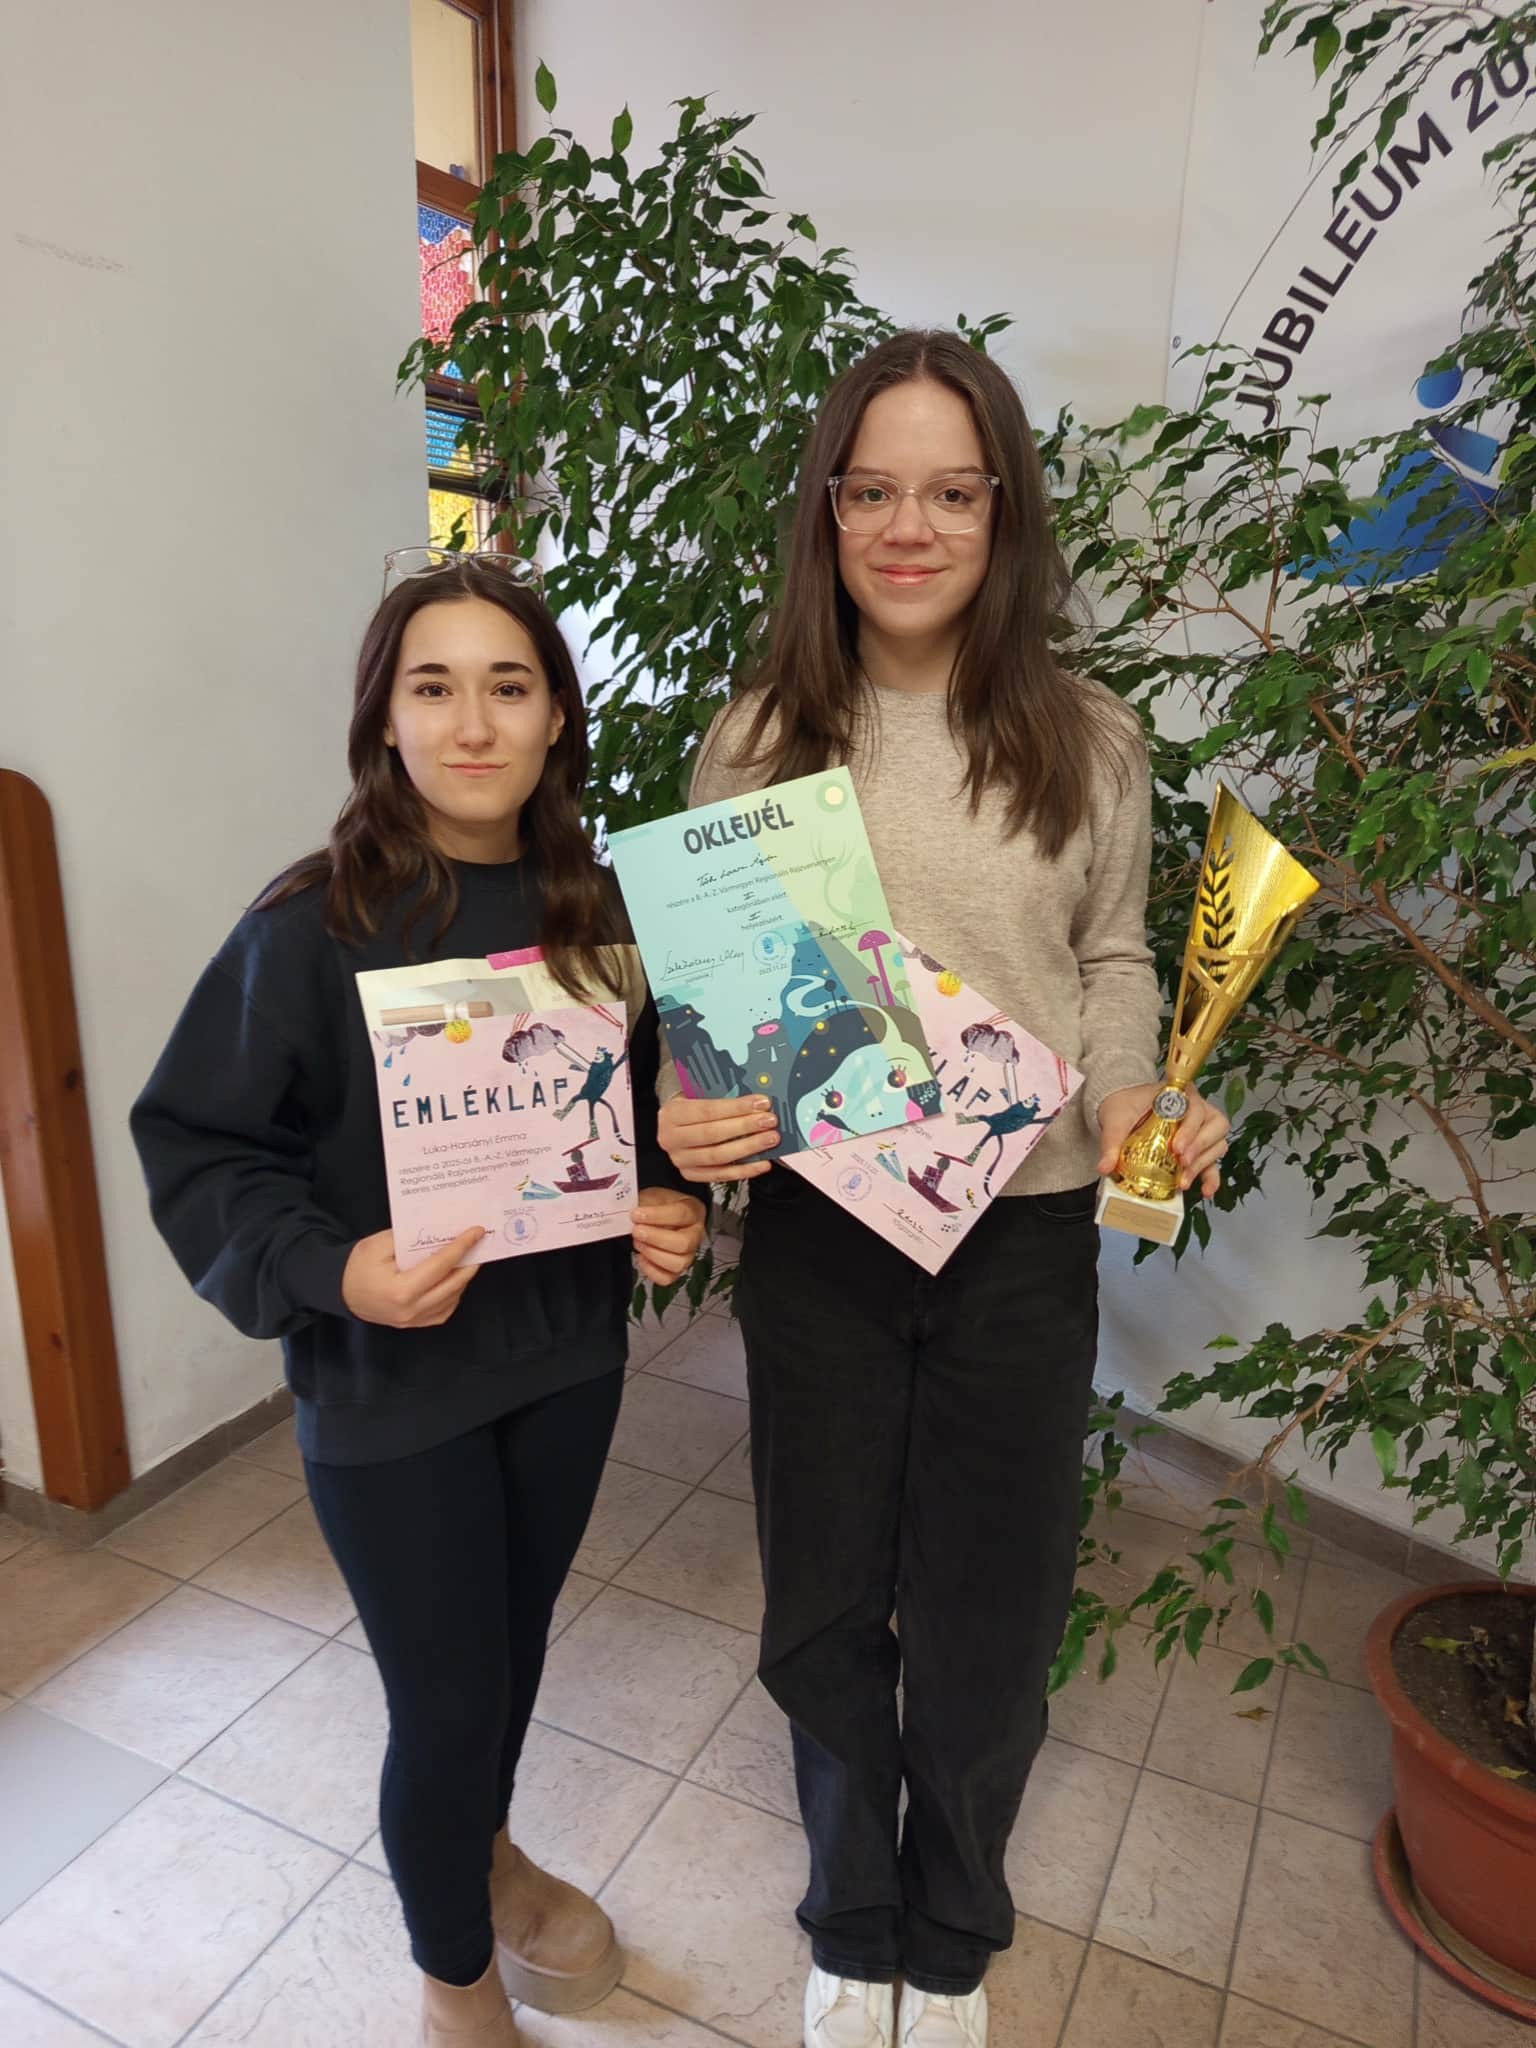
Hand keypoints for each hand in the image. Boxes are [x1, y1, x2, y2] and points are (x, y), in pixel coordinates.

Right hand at [341, 1227, 484, 1327]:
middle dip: (470, 1262)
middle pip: (453, 1284)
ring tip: (470, 1259)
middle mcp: (411, 1309)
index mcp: (402, 1290)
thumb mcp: (378, 1245)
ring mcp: (414, 1321)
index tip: (477, 1232)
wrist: (341, 1293)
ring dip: (464, 1278)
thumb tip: (439, 1232)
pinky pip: (443, 1310)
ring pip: (452, 1299)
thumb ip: (408, 1239)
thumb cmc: (358, 1267)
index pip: (441, 1265)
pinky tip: (455, 1279)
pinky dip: (454, 1294)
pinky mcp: (414, 1325)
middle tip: (480, 1244)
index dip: (462, 1247)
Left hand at [631, 1187, 708, 1285]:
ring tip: (638, 1243)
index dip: (656, 1216)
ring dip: (653, 1254)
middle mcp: (695, 1234)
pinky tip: (642, 1257)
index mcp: (693, 1211)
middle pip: (683, 1243)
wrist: (656, 1215)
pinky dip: (651, 1271)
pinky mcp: (677, 1269)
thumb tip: (632, 1213)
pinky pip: (667, 1278)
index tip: (636, 1215)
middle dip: (655, 1238)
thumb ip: (645, 1203)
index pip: (681, 1214)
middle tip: (636, 1231)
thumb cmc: (658, 1205)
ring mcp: (688, 1254)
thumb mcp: (653, 1196)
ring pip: (678, 1263)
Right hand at [658, 1093, 778, 1183]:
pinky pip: (722, 1175)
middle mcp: (671, 1139)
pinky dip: (745, 1170)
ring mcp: (680, 1160)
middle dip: (745, 1127)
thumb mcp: (699, 1095)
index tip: (762, 1103)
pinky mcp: (691, 1175)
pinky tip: (763, 1163)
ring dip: (748, 1148)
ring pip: (718, 1156)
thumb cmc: (693, 1106)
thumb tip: (758, 1102)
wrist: (676, 1125)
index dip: (736, 1107)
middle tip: (769, 1121)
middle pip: (712, 1134)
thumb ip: (723, 1098)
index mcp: (671, 1114)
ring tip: (770, 1139)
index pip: (707, 1110)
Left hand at [1096, 1083, 1230, 1199]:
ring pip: (1218, 1144)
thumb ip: (1111, 1141)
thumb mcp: (1115, 1120)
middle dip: (1200, 1146)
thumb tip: (1105, 1167)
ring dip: (1203, 1164)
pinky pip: (1213, 1162)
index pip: (1196, 1108)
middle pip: (1216, 1125)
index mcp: (1180, 1095)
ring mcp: (1201, 1130)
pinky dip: (1212, 1177)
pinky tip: (1206, 1191)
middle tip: (1182, 1162)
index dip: (1191, 1129)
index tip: (1177, 1148)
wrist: (1121, 1109)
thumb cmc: (1124, 1107)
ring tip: (1183, 1181)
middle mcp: (1197, 1110)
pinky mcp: (1199, 1150)